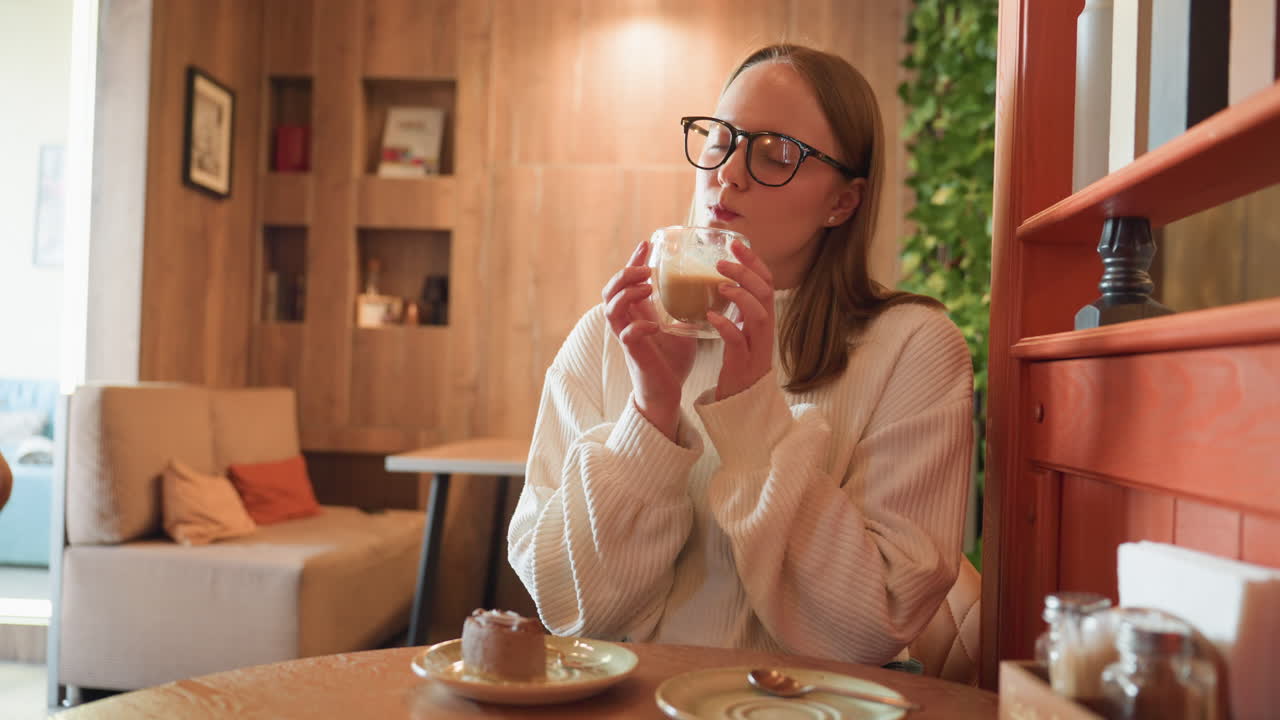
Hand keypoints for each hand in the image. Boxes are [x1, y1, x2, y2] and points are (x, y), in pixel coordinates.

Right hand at [602, 240, 695, 439]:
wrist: (668, 392)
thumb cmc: (672, 359)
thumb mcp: (681, 324)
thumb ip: (686, 306)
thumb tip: (709, 284)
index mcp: (637, 312)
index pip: (626, 281)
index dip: (632, 260)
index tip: (646, 243)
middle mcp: (627, 322)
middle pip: (609, 291)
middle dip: (624, 274)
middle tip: (645, 269)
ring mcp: (627, 338)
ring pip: (611, 309)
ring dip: (627, 294)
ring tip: (646, 288)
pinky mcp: (634, 355)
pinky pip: (627, 336)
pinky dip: (638, 327)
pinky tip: (654, 325)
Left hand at [707, 240, 774, 400]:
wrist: (742, 403)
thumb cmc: (738, 363)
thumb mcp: (741, 331)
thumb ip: (737, 309)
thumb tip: (720, 281)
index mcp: (762, 318)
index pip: (766, 282)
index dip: (753, 261)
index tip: (735, 244)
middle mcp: (764, 329)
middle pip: (765, 293)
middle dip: (746, 272)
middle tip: (722, 262)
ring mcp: (756, 346)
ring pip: (759, 314)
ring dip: (740, 295)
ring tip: (720, 285)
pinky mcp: (743, 363)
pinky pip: (737, 340)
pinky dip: (726, 326)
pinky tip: (711, 317)